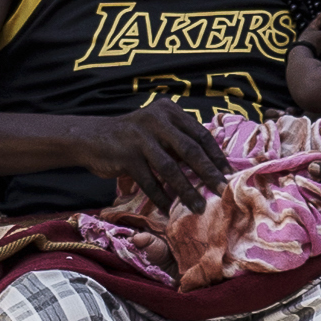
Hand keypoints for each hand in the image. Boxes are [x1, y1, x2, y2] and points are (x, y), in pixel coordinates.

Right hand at [76, 106, 228, 208]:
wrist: (91, 138)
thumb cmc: (132, 137)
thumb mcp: (157, 129)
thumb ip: (179, 139)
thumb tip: (212, 164)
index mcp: (169, 111)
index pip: (200, 134)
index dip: (217, 156)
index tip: (229, 174)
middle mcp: (156, 120)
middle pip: (190, 150)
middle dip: (209, 173)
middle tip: (222, 191)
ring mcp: (140, 137)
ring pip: (170, 168)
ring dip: (186, 190)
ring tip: (198, 207)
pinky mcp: (126, 155)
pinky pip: (149, 181)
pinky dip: (160, 197)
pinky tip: (169, 209)